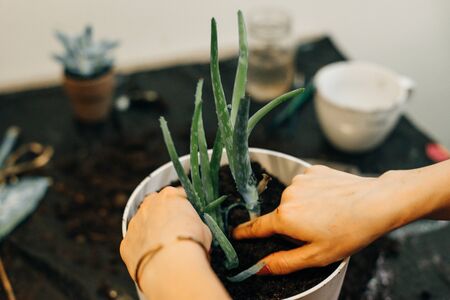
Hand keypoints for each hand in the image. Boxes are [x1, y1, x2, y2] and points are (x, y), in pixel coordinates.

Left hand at [120, 186, 211, 279]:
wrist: (171, 266)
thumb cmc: (191, 243)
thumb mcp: (204, 229)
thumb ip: (196, 224)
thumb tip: (195, 231)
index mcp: (170, 195)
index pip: (178, 195)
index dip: (185, 207)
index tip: (190, 218)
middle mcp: (149, 205)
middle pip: (156, 206)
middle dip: (164, 215)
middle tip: (176, 231)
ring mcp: (134, 223)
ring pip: (143, 225)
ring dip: (151, 233)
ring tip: (165, 249)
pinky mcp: (126, 243)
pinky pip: (135, 245)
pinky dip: (143, 251)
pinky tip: (154, 260)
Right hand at [233, 165, 400, 274]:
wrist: (378, 202)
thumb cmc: (350, 232)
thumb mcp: (317, 256)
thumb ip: (284, 262)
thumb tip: (260, 267)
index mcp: (285, 217)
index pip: (256, 227)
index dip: (245, 232)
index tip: (235, 233)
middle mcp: (288, 195)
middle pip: (280, 214)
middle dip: (291, 224)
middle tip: (316, 231)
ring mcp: (301, 180)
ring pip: (294, 199)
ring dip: (303, 208)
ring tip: (328, 215)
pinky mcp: (313, 171)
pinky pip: (305, 186)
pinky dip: (313, 194)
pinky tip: (330, 201)